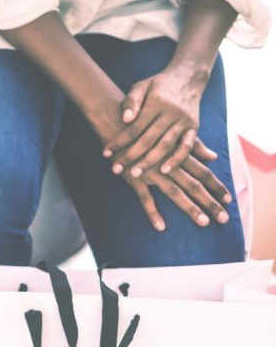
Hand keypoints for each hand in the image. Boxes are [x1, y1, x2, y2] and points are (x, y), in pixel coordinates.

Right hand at [85, 91, 230, 230]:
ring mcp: (152, 171)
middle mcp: (169, 163)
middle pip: (195, 185)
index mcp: (178, 154)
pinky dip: (153, 212)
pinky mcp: (133, 177)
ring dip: (191, 208)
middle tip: (224, 219)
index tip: (229, 200)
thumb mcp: (172, 133)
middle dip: (211, 202)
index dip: (217, 186)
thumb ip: (193, 146)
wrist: (116, 119)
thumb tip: (213, 156)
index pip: (204, 173)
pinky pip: (145, 198)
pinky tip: (161, 227)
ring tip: (204, 222)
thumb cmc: (145, 125)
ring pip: (176, 193)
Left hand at [101, 67, 208, 177]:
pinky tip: (164, 171)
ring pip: (166, 145)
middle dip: (131, 156)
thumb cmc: (158, 84)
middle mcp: (171, 112)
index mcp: (156, 102)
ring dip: (150, 161)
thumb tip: (125, 119)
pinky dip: (177, 159)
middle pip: (148, 139)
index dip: (119, 141)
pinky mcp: (194, 127)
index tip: (105, 153)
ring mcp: (184, 121)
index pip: (134, 127)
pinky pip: (187, 146)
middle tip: (116, 170)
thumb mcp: (142, 86)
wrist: (188, 76)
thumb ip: (132, 101)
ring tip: (135, 174)